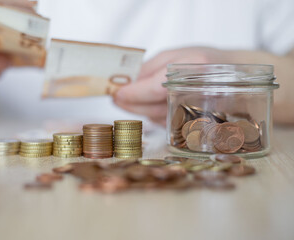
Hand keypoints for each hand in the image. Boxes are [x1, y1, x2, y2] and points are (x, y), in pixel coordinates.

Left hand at [113, 47, 229, 125]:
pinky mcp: (199, 123)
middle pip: (155, 107)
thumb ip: (151, 68)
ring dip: (140, 111)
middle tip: (116, 100)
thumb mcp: (176, 54)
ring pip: (160, 118)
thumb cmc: (204, 60)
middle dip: (132, 105)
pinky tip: (148, 108)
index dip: (134, 93)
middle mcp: (199, 92)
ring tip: (128, 103)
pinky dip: (154, 116)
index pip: (156, 87)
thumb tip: (128, 84)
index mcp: (195, 68)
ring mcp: (201, 111)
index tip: (117, 94)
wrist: (237, 74)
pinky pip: (169, 122)